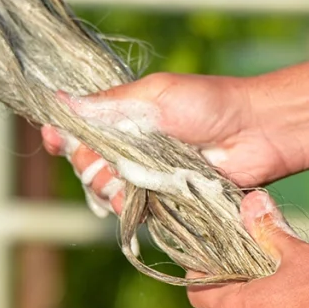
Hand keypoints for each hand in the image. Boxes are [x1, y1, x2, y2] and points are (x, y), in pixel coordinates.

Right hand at [42, 72, 305, 214]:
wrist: (256, 134)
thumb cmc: (209, 104)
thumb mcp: (156, 95)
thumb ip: (109, 104)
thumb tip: (60, 100)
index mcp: (124, 116)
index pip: (79, 129)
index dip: (62, 135)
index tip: (52, 139)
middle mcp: (131, 147)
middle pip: (86, 164)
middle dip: (86, 164)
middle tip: (100, 161)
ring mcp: (147, 176)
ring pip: (106, 190)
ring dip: (107, 187)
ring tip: (125, 179)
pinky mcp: (163, 201)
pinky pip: (133, 212)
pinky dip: (130, 208)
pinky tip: (137, 200)